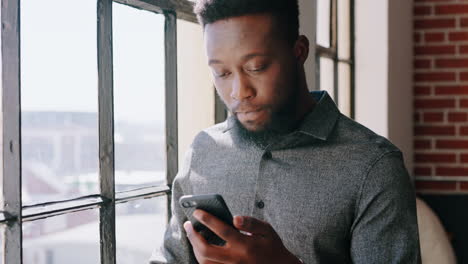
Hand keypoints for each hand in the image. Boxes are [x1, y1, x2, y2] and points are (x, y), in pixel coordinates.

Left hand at [183, 210, 301, 263]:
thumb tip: (235, 218)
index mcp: (246, 245)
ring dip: (194, 247)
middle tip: (188, 224)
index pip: (223, 231)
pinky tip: (198, 246)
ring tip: (192, 234)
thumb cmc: (271, 246)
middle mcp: (236, 259)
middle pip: (207, 250)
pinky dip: (200, 257)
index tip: (197, 211)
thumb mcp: (267, 231)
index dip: (208, 220)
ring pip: (204, 262)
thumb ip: (251, 223)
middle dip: (193, 236)